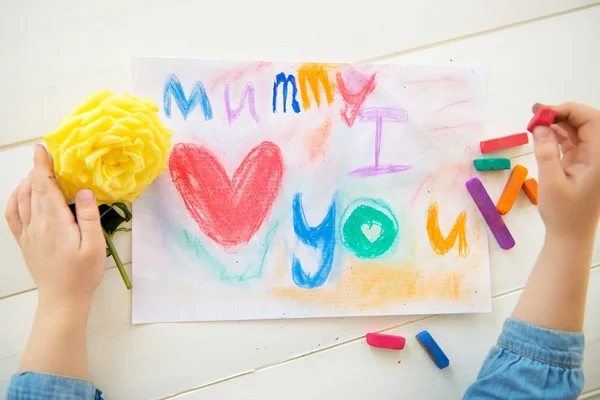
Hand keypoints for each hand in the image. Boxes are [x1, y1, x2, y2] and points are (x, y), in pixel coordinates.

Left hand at [5, 144, 104, 311]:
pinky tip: (22, 193)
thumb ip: (89, 217)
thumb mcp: (94, 246)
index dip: (42, 166)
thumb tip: (84, 191)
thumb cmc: (83, 274)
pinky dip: (15, 198)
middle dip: (38, 169)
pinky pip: (13, 214)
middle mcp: (37, 224)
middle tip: (48, 156)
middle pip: (33, 189)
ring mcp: (28, 233)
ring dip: (28, 181)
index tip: (42, 148)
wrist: (62, 299)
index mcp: (55, 223)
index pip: (45, 186)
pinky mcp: (25, 241)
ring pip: (22, 199)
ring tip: (40, 171)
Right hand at [532, 102, 599, 240]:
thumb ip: (546, 152)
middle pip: (586, 122)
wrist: (570, 236)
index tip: (543, 113)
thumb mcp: (551, 182)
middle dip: (562, 113)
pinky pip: (572, 141)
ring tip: (534, 118)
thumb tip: (540, 126)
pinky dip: (557, 134)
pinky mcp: (582, 164)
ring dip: (558, 122)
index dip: (568, 110)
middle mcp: (599, 155)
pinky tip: (541, 132)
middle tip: (536, 112)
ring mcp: (591, 159)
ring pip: (578, 130)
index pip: (591, 120)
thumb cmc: (563, 213)